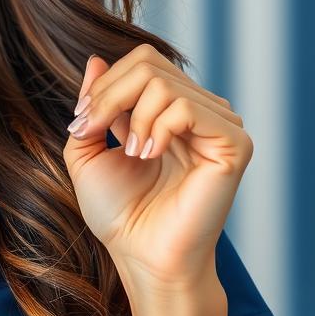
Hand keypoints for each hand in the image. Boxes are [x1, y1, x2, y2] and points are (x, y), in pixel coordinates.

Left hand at [62, 44, 253, 289]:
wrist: (142, 256)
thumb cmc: (120, 213)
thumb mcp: (86, 150)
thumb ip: (93, 104)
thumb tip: (95, 58)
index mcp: (168, 110)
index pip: (140, 62)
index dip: (104, 84)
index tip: (81, 122)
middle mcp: (198, 112)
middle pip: (149, 63)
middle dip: (109, 95)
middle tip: (93, 131)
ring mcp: (218, 126)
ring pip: (163, 82)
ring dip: (133, 117)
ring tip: (133, 154)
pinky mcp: (233, 144)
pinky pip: (187, 107)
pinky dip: (158, 127)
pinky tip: (150, 155)